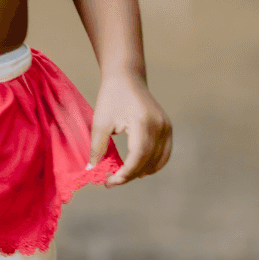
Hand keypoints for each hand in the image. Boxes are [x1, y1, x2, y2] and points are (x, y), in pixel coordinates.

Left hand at [88, 71, 171, 187]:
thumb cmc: (111, 97)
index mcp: (143, 121)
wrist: (126, 77)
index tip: (109, 182)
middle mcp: (159, 125)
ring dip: (141, 172)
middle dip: (130, 175)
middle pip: (148, 160)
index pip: (138, 156)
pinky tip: (139, 170)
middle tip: (111, 182)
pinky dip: (154, 164)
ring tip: (122, 176)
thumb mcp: (100, 122)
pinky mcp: (167, 127)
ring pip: (158, 160)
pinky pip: (165, 153)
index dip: (125, 173)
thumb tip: (91, 170)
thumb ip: (97, 147)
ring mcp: (166, 126)